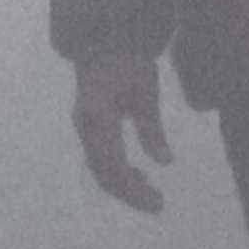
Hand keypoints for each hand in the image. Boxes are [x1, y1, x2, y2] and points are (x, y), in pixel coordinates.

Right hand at [70, 50, 171, 213]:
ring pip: (99, 170)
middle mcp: (86, 127)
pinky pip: (98, 160)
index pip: (114, 166)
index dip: (134, 190)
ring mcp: (83, 129)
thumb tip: (166, 162)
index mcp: (99, 117)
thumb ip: (152, 130)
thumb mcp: (146, 94)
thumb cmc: (128, 64)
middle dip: (130, 194)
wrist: (103, 44)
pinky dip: (117, 173)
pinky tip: (139, 176)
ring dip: (124, 186)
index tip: (158, 201)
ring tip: (152, 193)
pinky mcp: (87, 130)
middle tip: (159, 204)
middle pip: (104, 174)